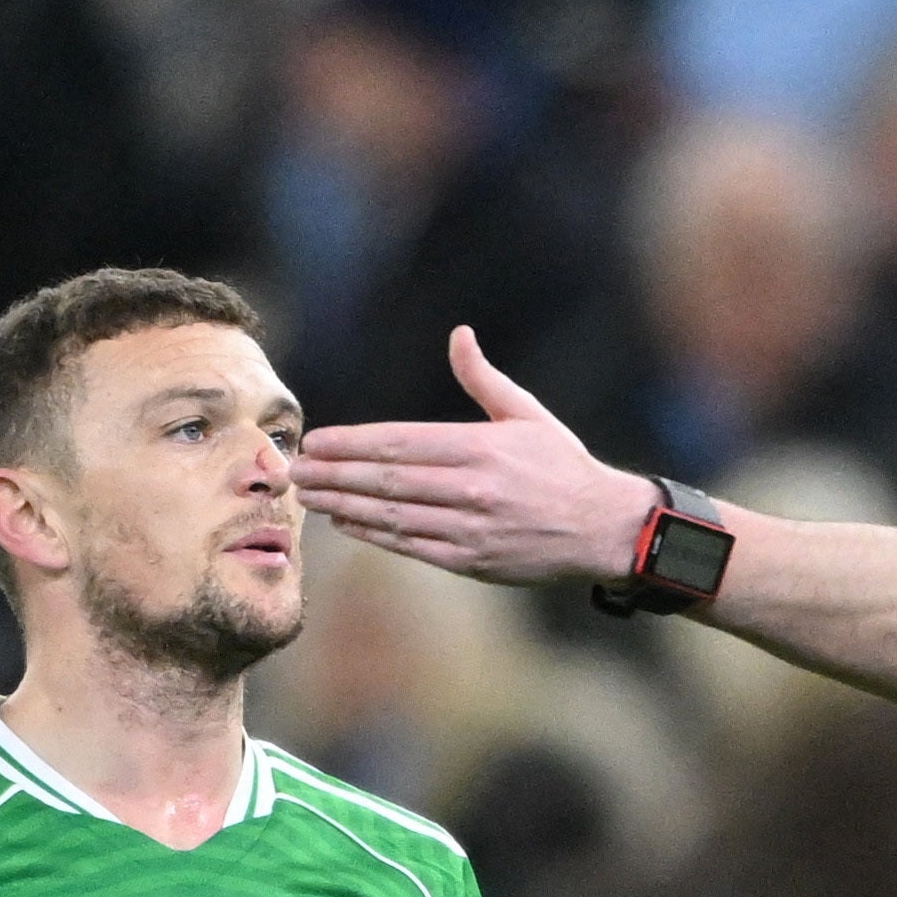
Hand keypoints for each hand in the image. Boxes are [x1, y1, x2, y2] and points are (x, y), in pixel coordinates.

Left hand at [291, 327, 657, 588]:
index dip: (352, 443)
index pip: (399, 443)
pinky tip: (346, 523)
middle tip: (294, 471)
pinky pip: (411, 546)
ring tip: (308, 496)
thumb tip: (459, 335)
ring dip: (343, 505)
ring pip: (391, 516)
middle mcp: (470, 488)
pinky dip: (374, 534)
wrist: (603, 528)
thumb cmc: (562, 467)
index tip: (316, 441)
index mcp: (479, 447)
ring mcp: (469, 528)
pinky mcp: (471, 561)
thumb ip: (483, 378)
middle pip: (386, 480)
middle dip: (334, 474)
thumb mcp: (527, 414)